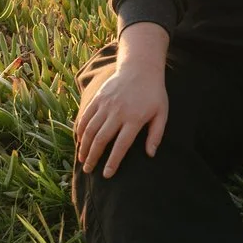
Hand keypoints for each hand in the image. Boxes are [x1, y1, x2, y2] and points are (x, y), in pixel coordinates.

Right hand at [75, 24, 169, 177]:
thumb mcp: (162, 113)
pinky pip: (86, 116)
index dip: (113, 161)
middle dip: (93, 157)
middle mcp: (118, 112)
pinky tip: (80, 140)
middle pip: (102, 139)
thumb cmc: (153, 93)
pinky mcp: (98, 97)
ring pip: (91, 129)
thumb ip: (156, 134)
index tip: (107, 174)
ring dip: (84, 146)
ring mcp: (106, 104)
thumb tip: (150, 154)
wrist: (140, 67)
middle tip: (88, 170)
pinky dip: (81, 129)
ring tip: (82, 159)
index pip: (121, 145)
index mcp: (134, 118)